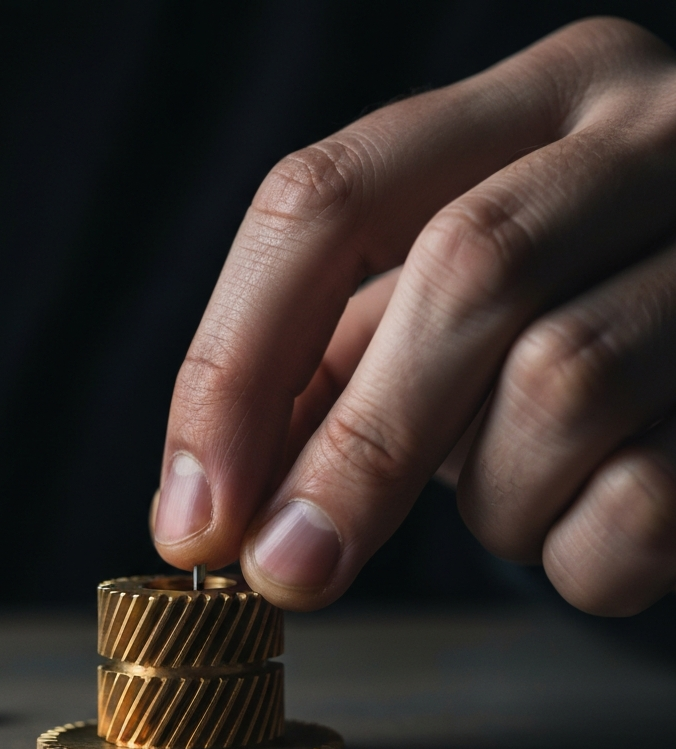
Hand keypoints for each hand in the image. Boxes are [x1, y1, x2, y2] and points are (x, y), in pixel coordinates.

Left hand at [152, 17, 675, 615]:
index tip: (194, 511)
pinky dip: (582, 552)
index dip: (233, 369)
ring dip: (499, 497)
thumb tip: (210, 504)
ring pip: (563, 382)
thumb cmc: (559, 328)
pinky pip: (647, 495)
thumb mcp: (432, 316)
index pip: (325, 198)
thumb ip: (323, 380)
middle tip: (284, 572)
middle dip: (351, 455)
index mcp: (530, 100)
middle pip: (462, 272)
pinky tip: (589, 530)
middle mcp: (648, 135)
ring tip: (513, 503)